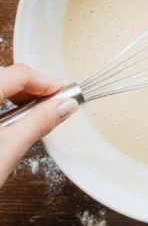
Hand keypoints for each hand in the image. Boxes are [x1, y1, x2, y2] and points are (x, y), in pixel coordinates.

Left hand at [0, 64, 77, 186]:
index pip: (18, 74)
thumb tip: (64, 106)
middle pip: (5, 76)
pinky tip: (7, 119)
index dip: (45, 82)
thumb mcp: (8, 151)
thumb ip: (39, 122)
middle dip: (31, 88)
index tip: (62, 92)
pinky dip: (0, 103)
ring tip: (31, 113)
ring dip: (16, 95)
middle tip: (51, 104)